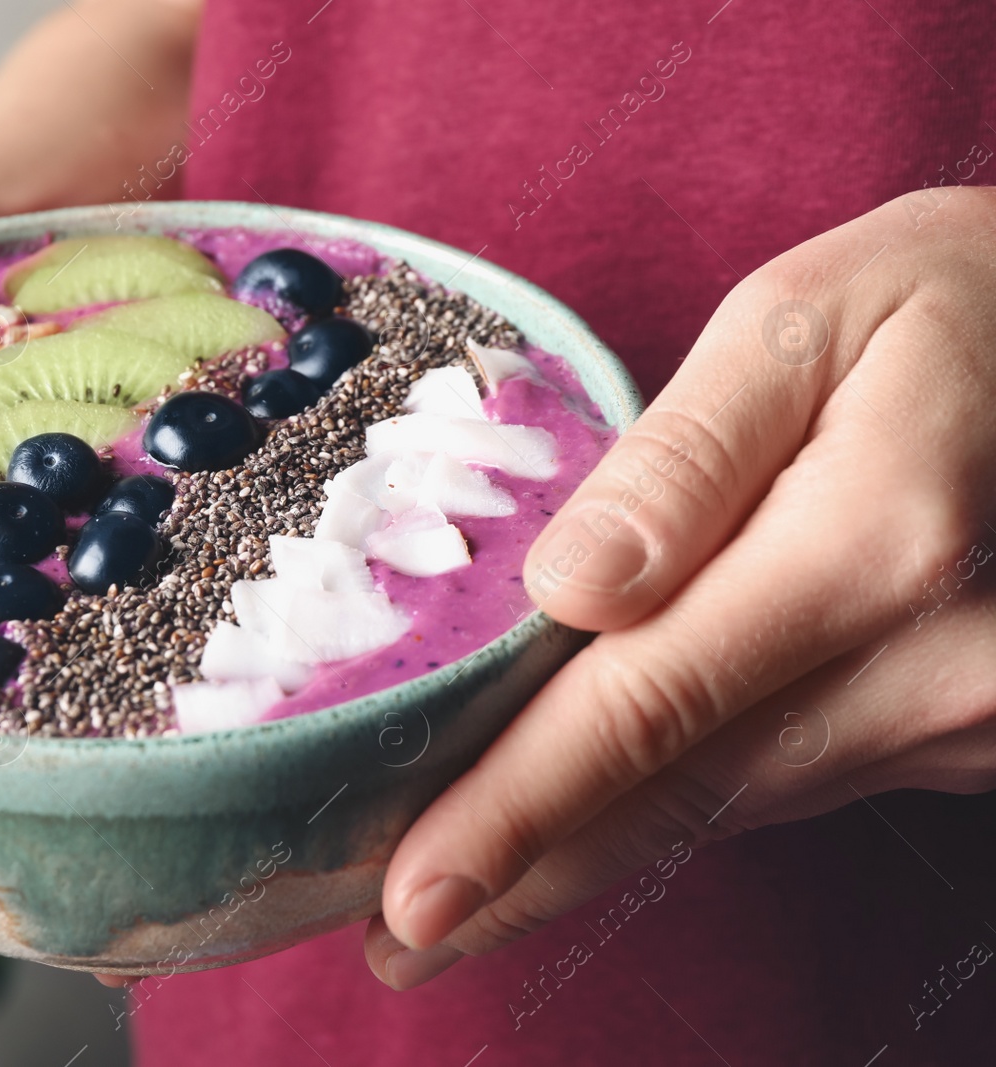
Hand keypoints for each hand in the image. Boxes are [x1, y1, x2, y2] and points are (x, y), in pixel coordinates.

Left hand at [365, 186, 995, 989]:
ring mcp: (951, 716)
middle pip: (675, 797)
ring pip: (722, 809)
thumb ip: (687, 456)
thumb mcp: (805, 323)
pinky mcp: (951, 729)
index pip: (644, 708)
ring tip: (458, 910)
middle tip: (393, 946)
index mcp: (869, 550)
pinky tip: (581, 836)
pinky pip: (775, 782)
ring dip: (581, 862)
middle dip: (523, 878)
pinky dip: (665, 815)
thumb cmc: (942, 305)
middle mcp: (923, 669)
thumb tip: (567, 587)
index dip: (517, 811)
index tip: (409, 896)